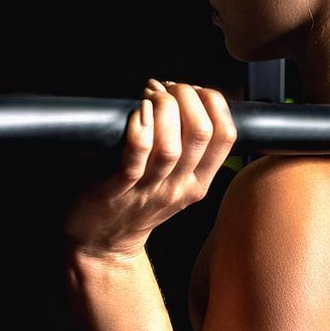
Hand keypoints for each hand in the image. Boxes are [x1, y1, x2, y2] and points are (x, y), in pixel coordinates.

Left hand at [62, 78, 237, 258]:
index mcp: (198, 182)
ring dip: (162, 108)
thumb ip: (188, 150)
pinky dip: (139, 130)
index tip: (194, 89)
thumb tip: (191, 98)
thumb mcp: (176, 182)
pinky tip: (138, 112)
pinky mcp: (118, 190)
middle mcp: (179, 187)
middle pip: (202, 133)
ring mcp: (149, 190)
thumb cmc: (136, 204)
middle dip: (187, 97)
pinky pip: (134, 159)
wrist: (104, 243)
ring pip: (171, 146)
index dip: (214, 102)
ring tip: (151, 94)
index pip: (226, 136)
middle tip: (169, 87)